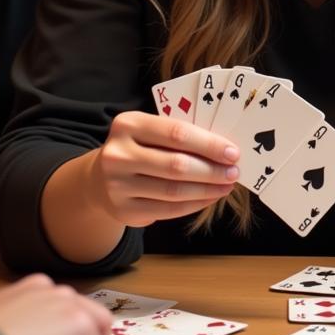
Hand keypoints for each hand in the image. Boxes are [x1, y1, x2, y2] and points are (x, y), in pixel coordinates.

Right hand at [89, 111, 239, 226]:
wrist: (100, 178)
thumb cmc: (139, 149)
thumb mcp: (150, 132)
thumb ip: (178, 136)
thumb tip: (224, 149)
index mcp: (128, 124)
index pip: (176, 133)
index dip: (208, 144)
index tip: (233, 152)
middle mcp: (118, 154)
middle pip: (176, 164)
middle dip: (211, 170)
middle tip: (234, 172)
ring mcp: (117, 185)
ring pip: (173, 190)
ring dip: (207, 189)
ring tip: (226, 185)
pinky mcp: (123, 210)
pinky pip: (167, 210)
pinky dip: (194, 204)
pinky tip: (209, 197)